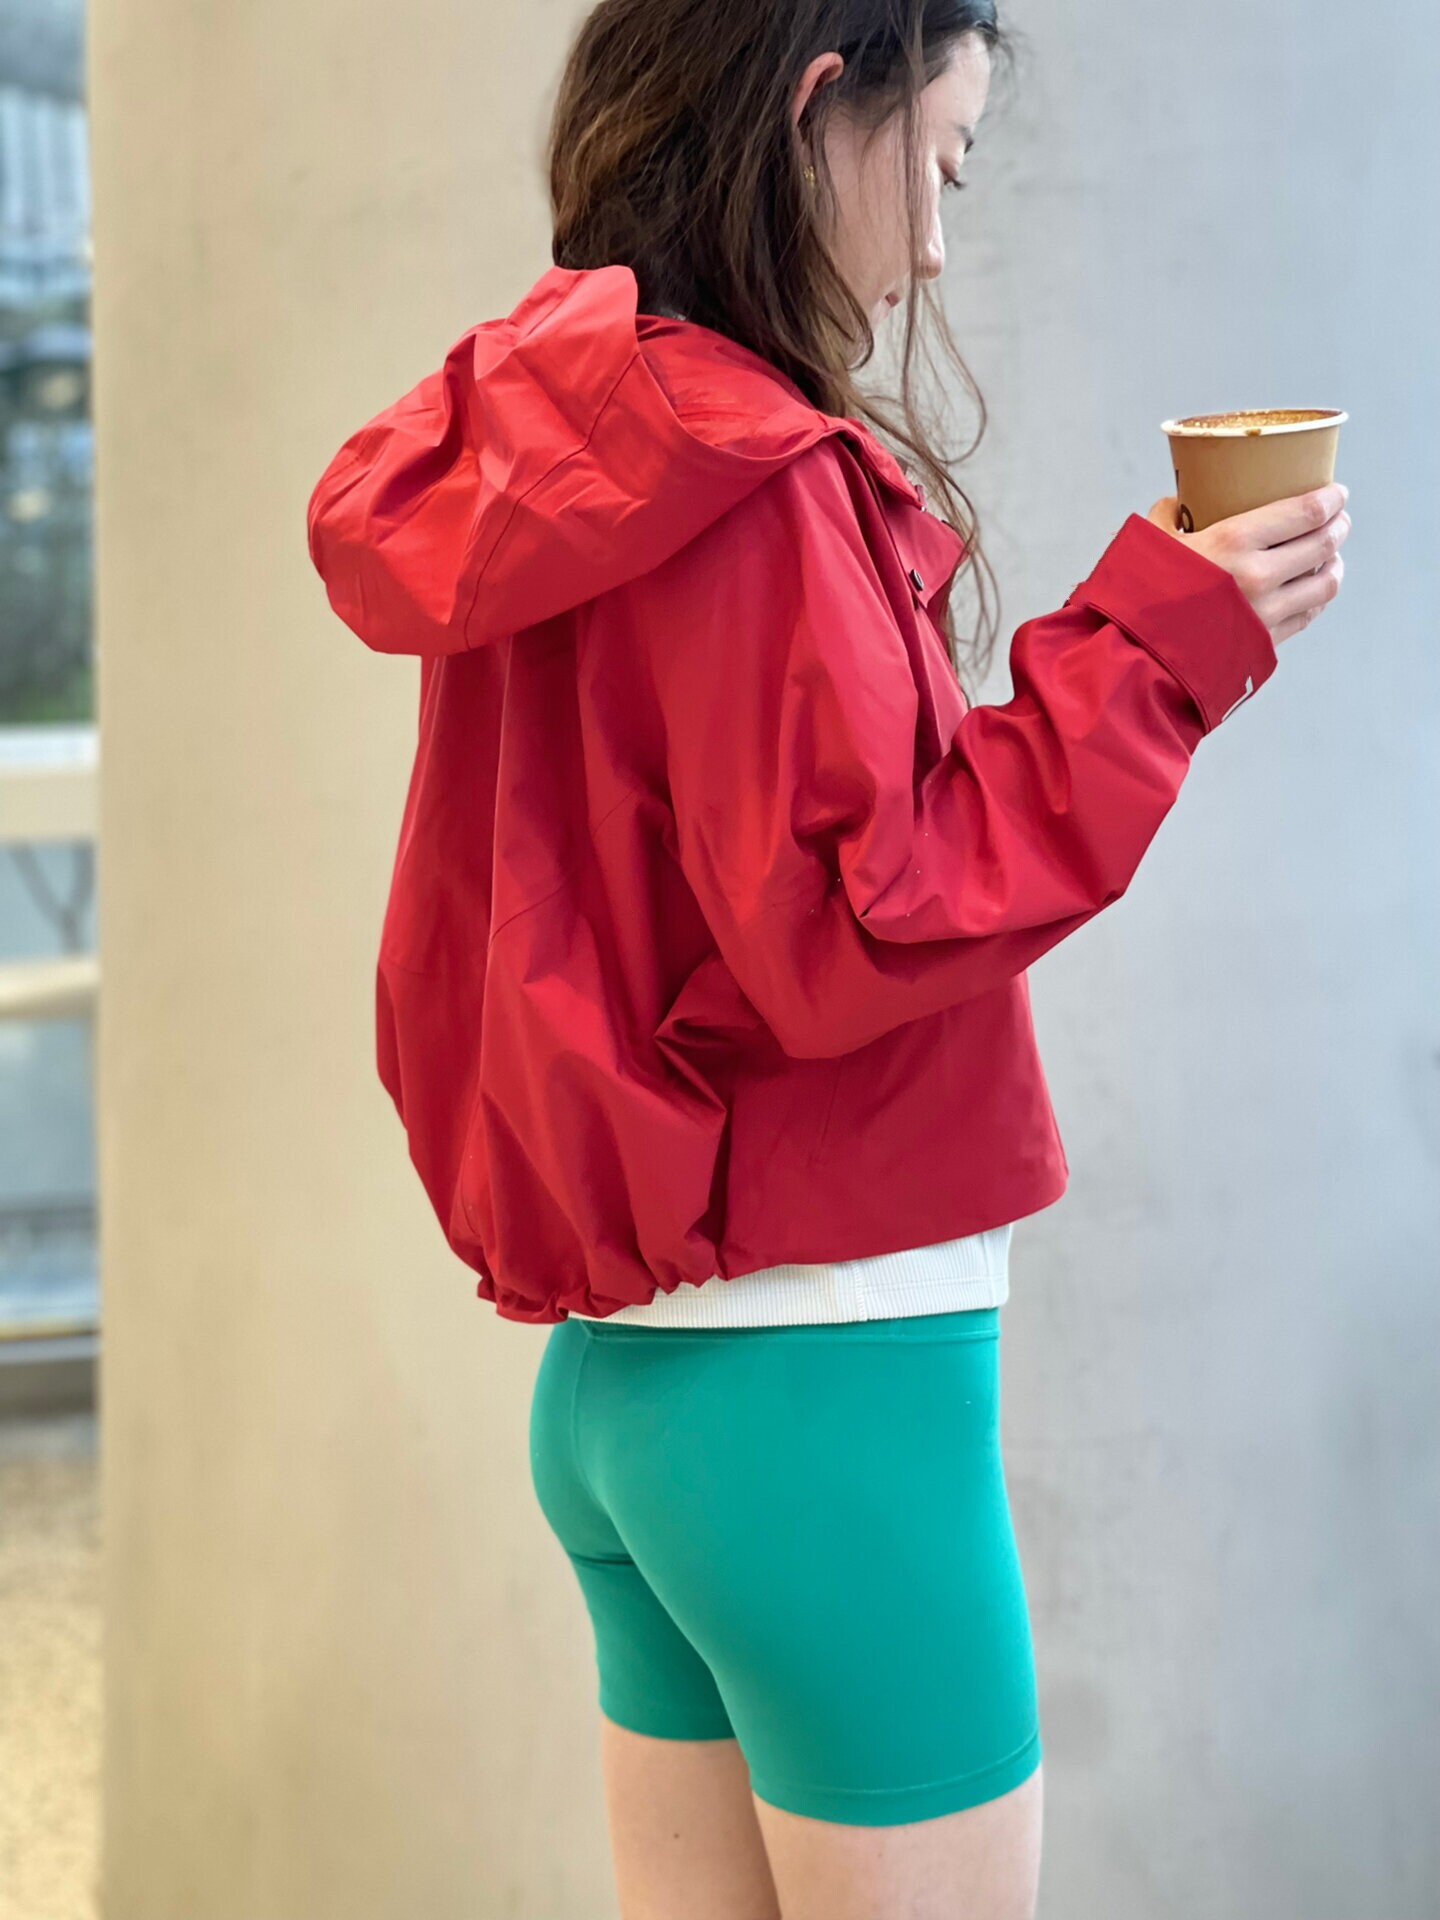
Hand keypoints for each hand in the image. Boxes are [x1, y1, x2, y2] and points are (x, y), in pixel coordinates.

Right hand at [1145, 483, 1350, 646]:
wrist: (1135, 659)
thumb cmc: (1137, 598)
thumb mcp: (1148, 545)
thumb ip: (1166, 518)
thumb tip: (1176, 504)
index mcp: (1234, 541)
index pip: (1306, 512)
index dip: (1331, 499)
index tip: (1337, 492)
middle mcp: (1259, 576)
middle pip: (1323, 543)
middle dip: (1338, 525)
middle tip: (1338, 517)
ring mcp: (1266, 613)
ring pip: (1325, 583)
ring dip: (1335, 563)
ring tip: (1332, 554)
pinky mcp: (1266, 642)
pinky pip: (1307, 614)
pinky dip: (1317, 597)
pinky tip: (1313, 588)